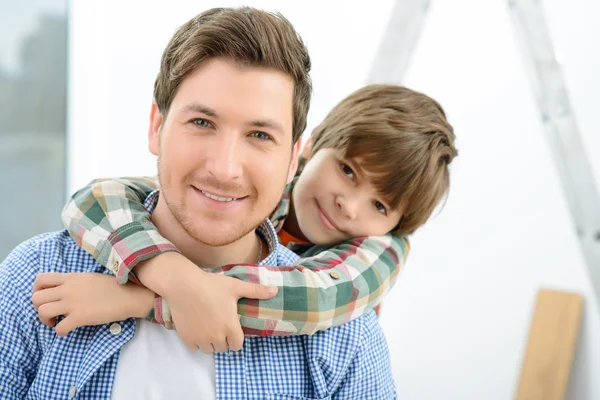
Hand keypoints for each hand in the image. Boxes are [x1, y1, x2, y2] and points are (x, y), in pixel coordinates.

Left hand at [32, 272, 153, 335]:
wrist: (129, 295)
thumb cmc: (114, 286)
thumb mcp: (90, 277)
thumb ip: (74, 282)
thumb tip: (64, 289)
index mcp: (71, 278)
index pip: (40, 279)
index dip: (37, 289)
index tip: (46, 297)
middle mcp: (68, 289)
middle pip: (36, 298)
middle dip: (38, 308)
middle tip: (51, 312)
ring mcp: (73, 303)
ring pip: (42, 312)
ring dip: (45, 320)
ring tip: (56, 322)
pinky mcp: (80, 317)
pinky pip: (59, 328)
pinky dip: (60, 332)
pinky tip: (68, 330)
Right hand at [135, 252, 277, 353]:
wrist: (184, 285)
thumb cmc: (212, 285)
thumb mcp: (236, 286)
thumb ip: (256, 291)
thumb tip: (275, 291)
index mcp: (230, 327)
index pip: (237, 345)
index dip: (235, 338)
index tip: (231, 327)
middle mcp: (216, 336)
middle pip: (223, 348)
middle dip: (222, 339)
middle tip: (219, 323)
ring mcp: (201, 339)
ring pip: (208, 349)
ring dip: (210, 342)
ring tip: (208, 326)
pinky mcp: (187, 338)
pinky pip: (195, 347)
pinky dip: (196, 341)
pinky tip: (196, 327)